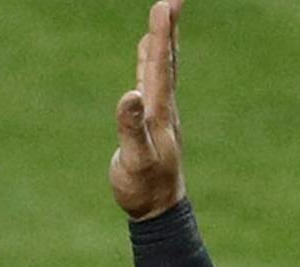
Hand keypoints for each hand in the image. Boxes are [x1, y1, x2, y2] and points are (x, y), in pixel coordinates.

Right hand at [111, 0, 184, 219]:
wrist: (159, 212)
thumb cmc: (143, 190)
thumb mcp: (134, 160)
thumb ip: (131, 128)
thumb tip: (130, 95)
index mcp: (159, 113)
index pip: (161, 67)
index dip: (162, 35)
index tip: (165, 3)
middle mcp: (164, 108)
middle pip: (168, 60)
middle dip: (169, 27)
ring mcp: (160, 114)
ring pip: (163, 68)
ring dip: (163, 40)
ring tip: (165, 13)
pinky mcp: (153, 122)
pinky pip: (155, 82)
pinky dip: (152, 61)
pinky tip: (149, 52)